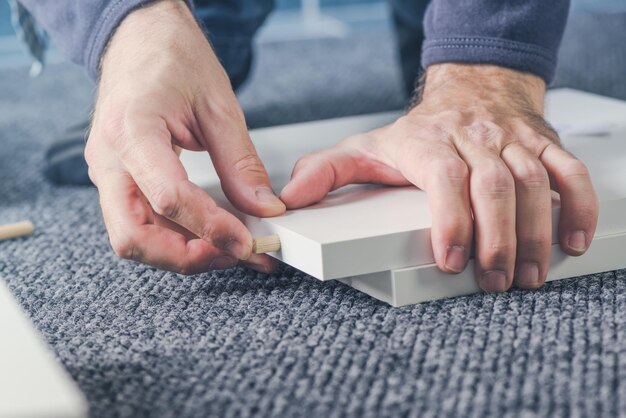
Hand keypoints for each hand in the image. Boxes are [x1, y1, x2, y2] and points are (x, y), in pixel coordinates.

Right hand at [85, 0, 284, 273]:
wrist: (139, 38)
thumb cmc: (171, 57)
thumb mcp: (219, 106)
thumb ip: (240, 163)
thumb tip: (263, 208)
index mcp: (132, 130)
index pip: (168, 198)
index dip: (211, 228)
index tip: (247, 242)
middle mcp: (109, 159)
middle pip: (134, 237)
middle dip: (187, 257)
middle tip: (235, 253)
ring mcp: (108, 172)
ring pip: (133, 238)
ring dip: (181, 253)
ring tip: (229, 247)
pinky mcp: (118, 179)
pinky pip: (140, 222)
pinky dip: (174, 237)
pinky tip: (208, 233)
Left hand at [281, 64, 597, 291]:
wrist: (470, 88)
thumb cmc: (419, 130)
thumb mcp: (365, 147)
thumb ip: (327, 171)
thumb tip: (290, 199)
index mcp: (429, 143)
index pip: (445, 179)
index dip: (452, 220)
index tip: (452, 260)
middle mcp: (474, 139)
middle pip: (495, 186)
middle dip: (498, 239)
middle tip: (495, 282)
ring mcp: (512, 141)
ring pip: (535, 182)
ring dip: (535, 233)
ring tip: (528, 276)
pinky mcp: (542, 143)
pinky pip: (568, 171)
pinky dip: (578, 205)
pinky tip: (573, 240)